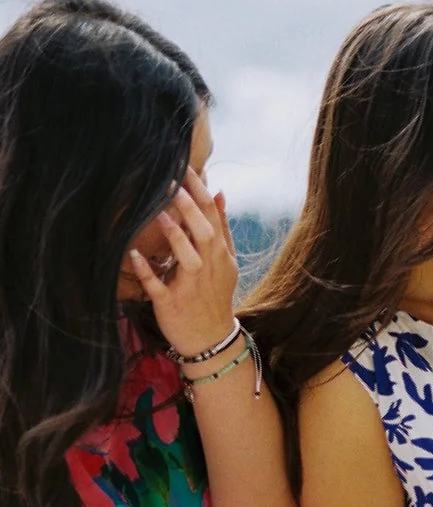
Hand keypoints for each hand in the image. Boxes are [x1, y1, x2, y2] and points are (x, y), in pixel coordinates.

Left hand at [127, 167, 238, 358]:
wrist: (212, 338)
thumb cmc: (214, 295)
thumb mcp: (226, 261)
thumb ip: (222, 227)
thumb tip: (218, 193)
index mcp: (220, 255)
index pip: (214, 218)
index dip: (201, 193)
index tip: (187, 168)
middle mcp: (209, 268)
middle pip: (204, 234)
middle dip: (190, 209)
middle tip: (172, 182)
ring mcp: (191, 286)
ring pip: (188, 259)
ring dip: (176, 238)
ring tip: (161, 216)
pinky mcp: (172, 303)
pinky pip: (159, 286)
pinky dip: (147, 272)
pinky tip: (134, 256)